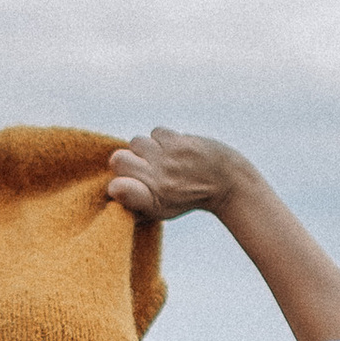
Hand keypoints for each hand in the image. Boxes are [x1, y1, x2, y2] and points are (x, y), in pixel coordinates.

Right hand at [106, 130, 255, 222]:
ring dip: (146, 148)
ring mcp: (168, 159)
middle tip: (144, 166)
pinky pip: (156, 132)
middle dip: (126, 161)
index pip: (116, 187)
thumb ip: (135, 202)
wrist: (226, 182)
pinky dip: (162, 138)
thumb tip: (113, 190)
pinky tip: (173, 148)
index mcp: (151, 200)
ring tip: (161, 157)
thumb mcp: (162, 209)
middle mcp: (157, 180)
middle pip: (117, 159)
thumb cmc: (188, 196)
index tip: (125, 184)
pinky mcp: (180, 142)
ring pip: (137, 142)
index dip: (116, 183)